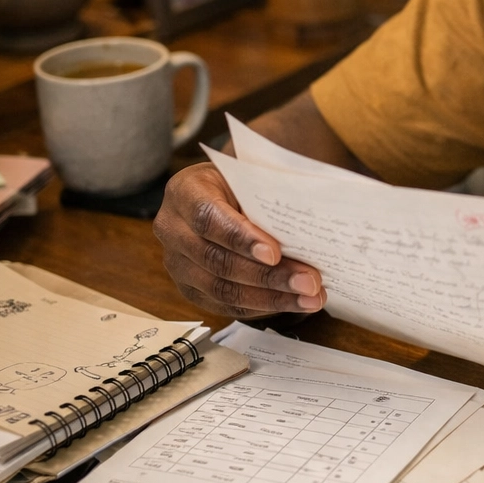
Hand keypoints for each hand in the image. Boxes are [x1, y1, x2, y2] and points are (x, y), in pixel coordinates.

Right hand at [154, 162, 325, 317]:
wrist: (223, 194)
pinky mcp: (190, 288)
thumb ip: (270, 193)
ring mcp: (178, 262)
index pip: (208, 218)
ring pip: (221, 289)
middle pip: (217, 260)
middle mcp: (172, 228)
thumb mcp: (251, 175)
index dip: (240, 238)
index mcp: (185, 191)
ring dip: (271, 298)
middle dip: (268, 276)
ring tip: (309, 298)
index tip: (275, 253)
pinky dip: (262, 307)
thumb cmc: (243, 182)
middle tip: (309, 282)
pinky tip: (292, 303)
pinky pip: (224, 305)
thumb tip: (311, 215)